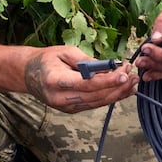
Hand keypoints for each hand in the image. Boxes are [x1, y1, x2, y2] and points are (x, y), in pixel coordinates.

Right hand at [23, 46, 138, 112]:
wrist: (28, 74)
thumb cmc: (47, 59)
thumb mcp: (65, 52)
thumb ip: (86, 61)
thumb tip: (108, 67)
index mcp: (56, 81)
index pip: (87, 84)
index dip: (108, 80)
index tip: (124, 73)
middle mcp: (60, 98)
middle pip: (95, 96)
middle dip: (117, 86)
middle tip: (133, 75)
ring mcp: (65, 106)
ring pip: (97, 102)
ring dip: (117, 93)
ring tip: (133, 82)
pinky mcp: (71, 109)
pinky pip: (94, 104)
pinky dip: (109, 97)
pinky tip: (122, 90)